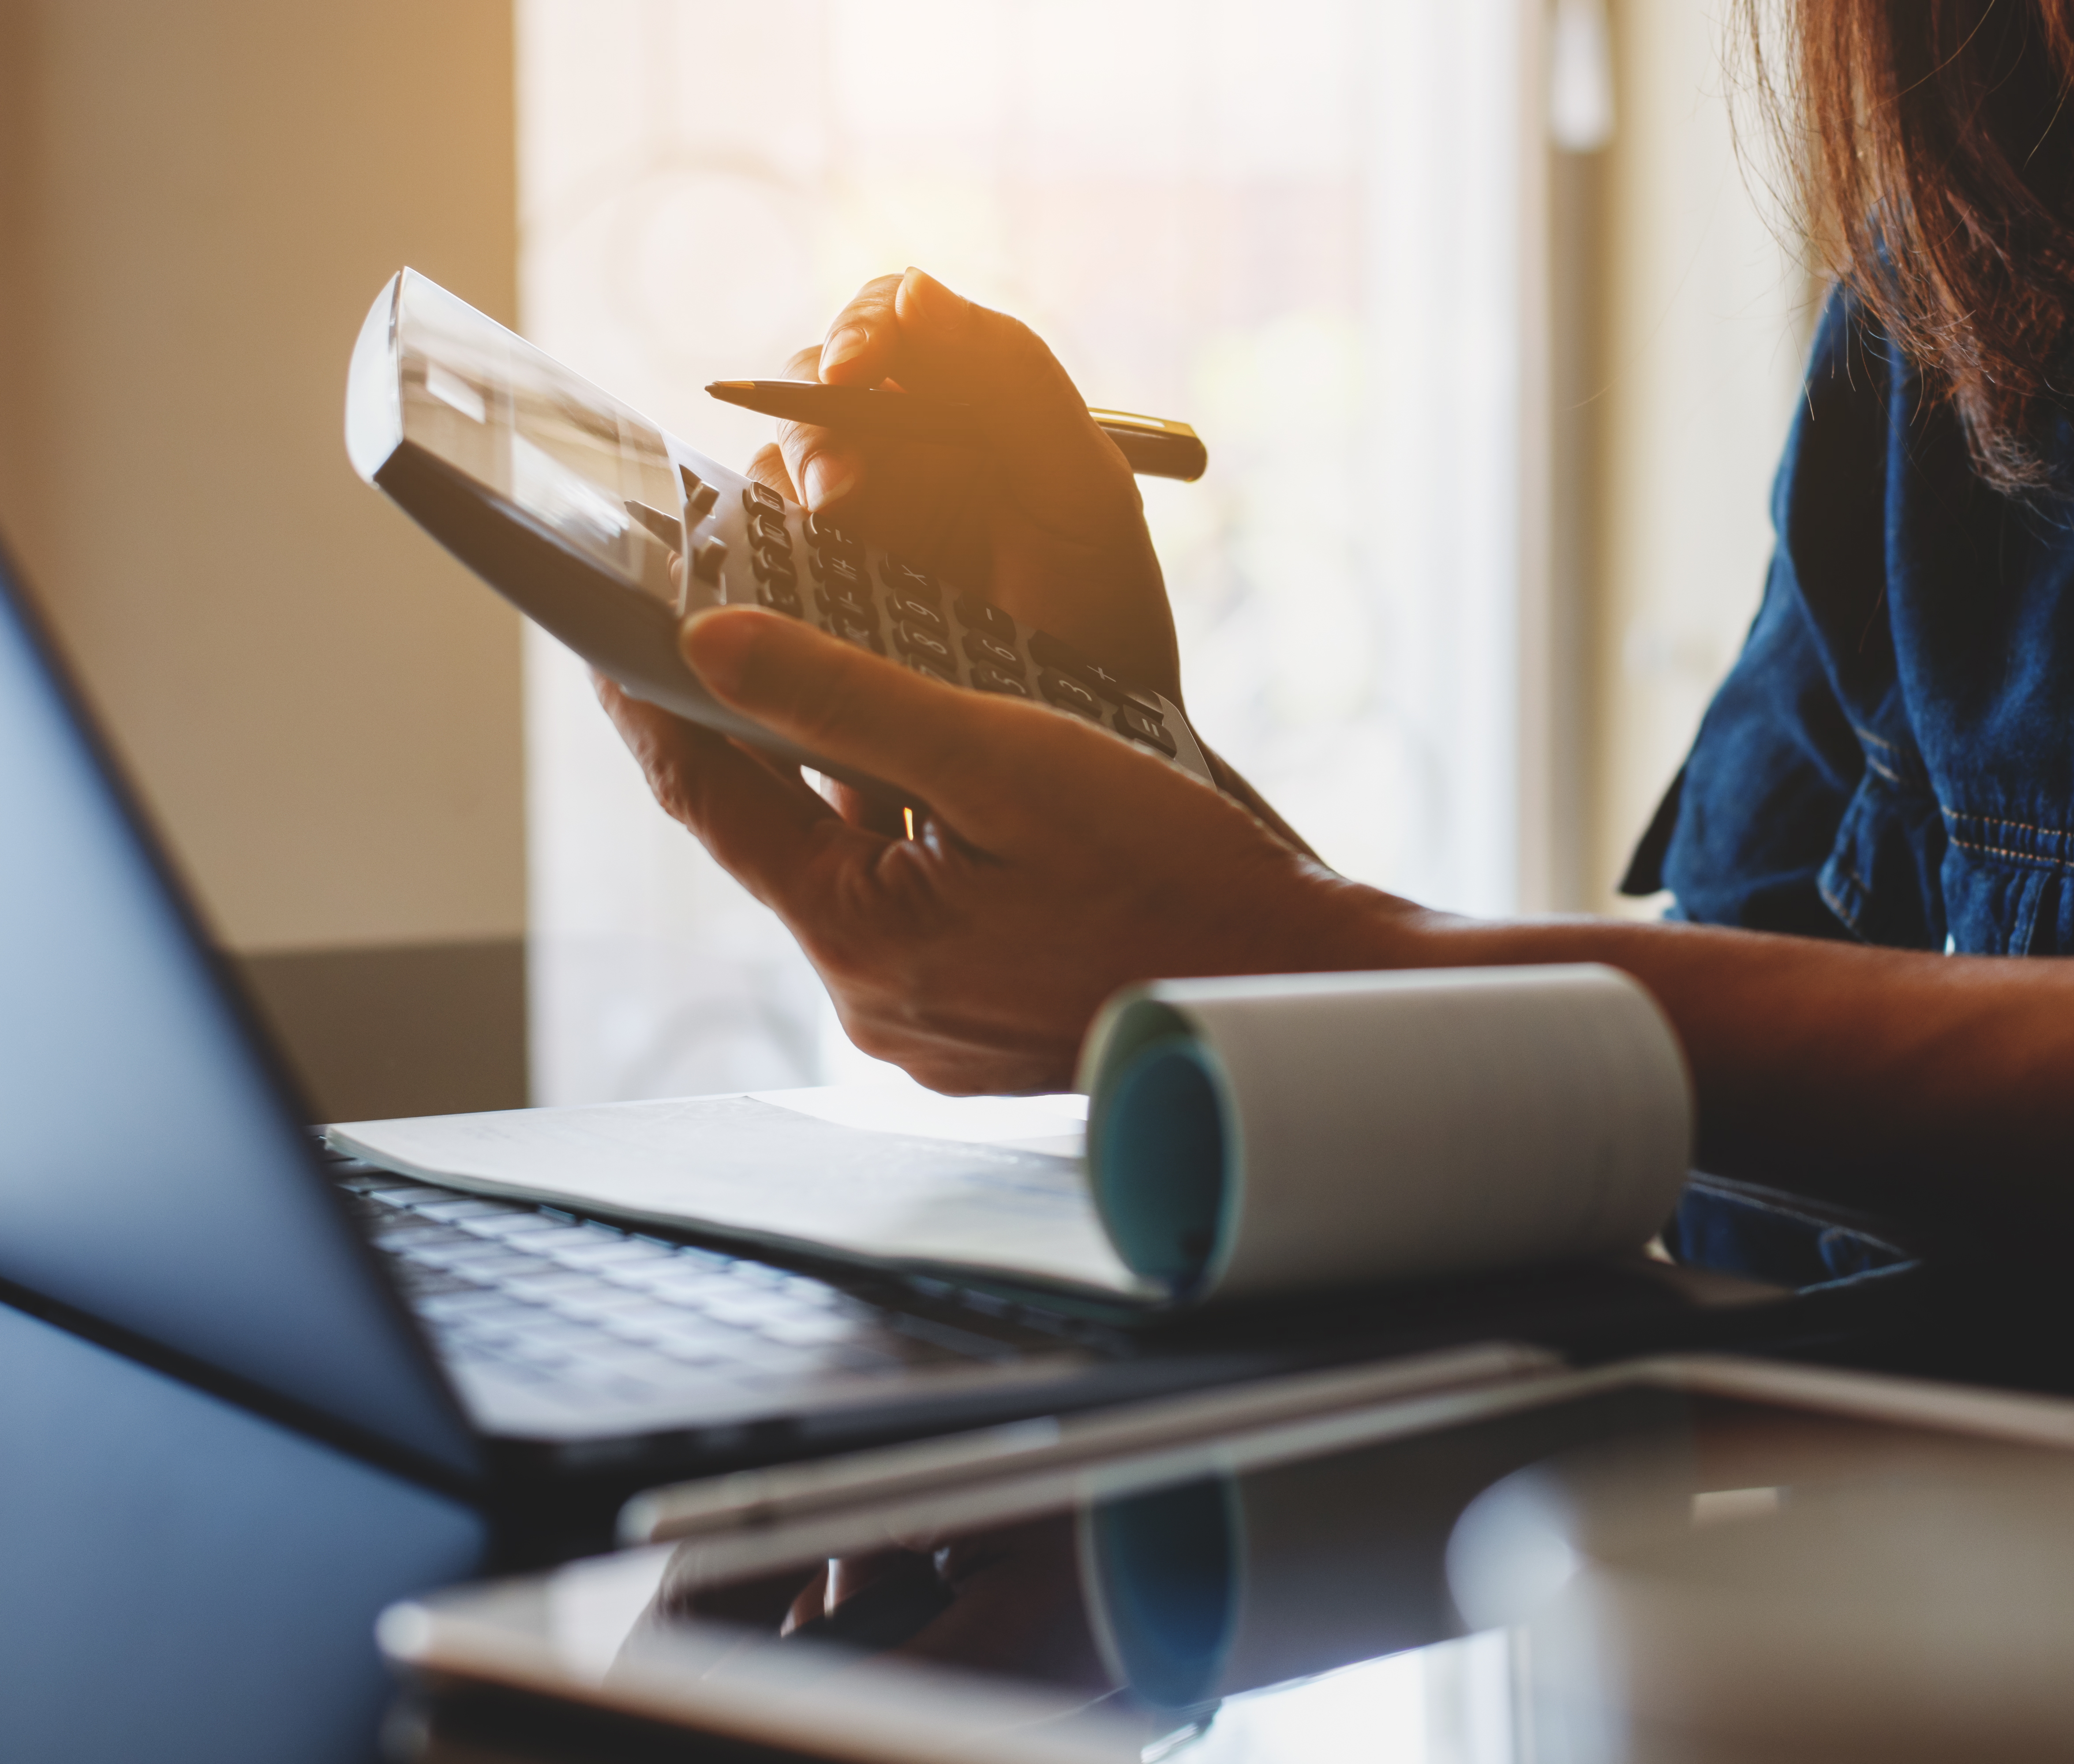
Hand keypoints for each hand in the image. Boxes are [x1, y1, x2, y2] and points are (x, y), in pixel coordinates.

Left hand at [599, 607, 1425, 1092]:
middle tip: (723, 622)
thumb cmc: (1175, 877)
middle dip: (749, 731)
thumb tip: (712, 644)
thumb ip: (850, 701)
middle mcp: (876, 1000)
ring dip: (838, 779)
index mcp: (863, 939)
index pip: (707, 800)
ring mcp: (928, 1025)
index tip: (608, 627)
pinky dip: (907, 835)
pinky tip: (945, 778)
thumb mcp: (1007, 760)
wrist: (1293, 990)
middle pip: (774, 835)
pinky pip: (913, 908)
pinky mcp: (979, 1027)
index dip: (649, 702)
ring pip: (847, 869)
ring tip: (843, 677)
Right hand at [764, 268, 1180, 703]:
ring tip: (833, 530)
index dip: (859, 328)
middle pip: (806, 394)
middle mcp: (889, 458)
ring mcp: (840, 533)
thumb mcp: (1083, 497)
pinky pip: (752, 568)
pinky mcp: (805, 609)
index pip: (886, 326)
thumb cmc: (1107, 622)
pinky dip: (756, 565)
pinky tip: (787, 587)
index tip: (854, 365)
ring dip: (789, 491)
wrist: (1099, 757)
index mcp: (959, 411)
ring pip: (770, 476)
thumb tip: (916, 291)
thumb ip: (1015, 382)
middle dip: (814, 423)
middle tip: (842, 482)